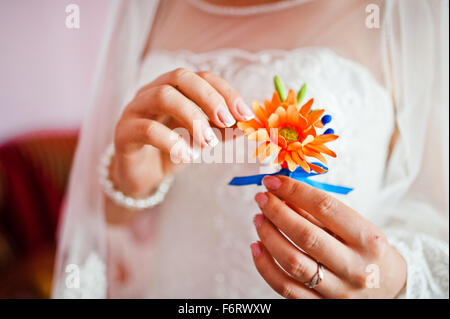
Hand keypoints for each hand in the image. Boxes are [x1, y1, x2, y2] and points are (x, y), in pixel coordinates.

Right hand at [112, 68, 252, 197]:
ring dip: (192, 117)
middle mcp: (152, 91)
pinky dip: (172, 141)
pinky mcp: (124, 132)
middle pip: (181, 77)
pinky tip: (188, 156)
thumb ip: (220, 130)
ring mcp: (135, 109)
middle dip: (209, 98)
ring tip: (209, 142)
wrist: (141, 178)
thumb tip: (245, 124)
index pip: (202, 77)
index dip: (225, 92)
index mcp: (174, 88)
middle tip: (227, 122)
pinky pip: (147, 129)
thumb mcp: (201, 140)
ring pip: (163, 96)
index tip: (244, 114)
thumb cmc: (172, 152)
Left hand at [250, 175, 406, 298]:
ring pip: (292, 262)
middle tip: (261, 198)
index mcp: (367, 239)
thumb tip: (284, 193)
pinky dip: (265, 266)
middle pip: (306, 236)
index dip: (295, 191)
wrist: (388, 289)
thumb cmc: (367, 251)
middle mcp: (354, 267)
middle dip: (277, 212)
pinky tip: (256, 246)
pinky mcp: (320, 305)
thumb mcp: (356, 227)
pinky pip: (285, 287)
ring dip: (268, 236)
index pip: (325, 208)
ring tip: (258, 218)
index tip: (274, 181)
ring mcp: (337, 290)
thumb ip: (321, 213)